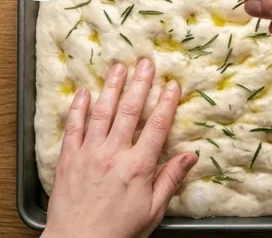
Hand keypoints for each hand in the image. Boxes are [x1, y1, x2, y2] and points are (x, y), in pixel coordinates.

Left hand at [43, 59, 195, 237]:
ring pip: (102, 113)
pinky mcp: (68, 159)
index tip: (173, 84)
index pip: (156, 126)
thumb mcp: (152, 212)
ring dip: (112, 87)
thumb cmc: (118, 233)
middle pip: (129, 111)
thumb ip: (170, 180)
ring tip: (119, 67)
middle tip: (146, 62)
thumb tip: (192, 156)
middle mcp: (113, 154)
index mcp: (137, 167)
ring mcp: (89, 154)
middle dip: (140, 84)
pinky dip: (78, 108)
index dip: (166, 103)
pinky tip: (83, 92)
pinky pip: (73, 128)